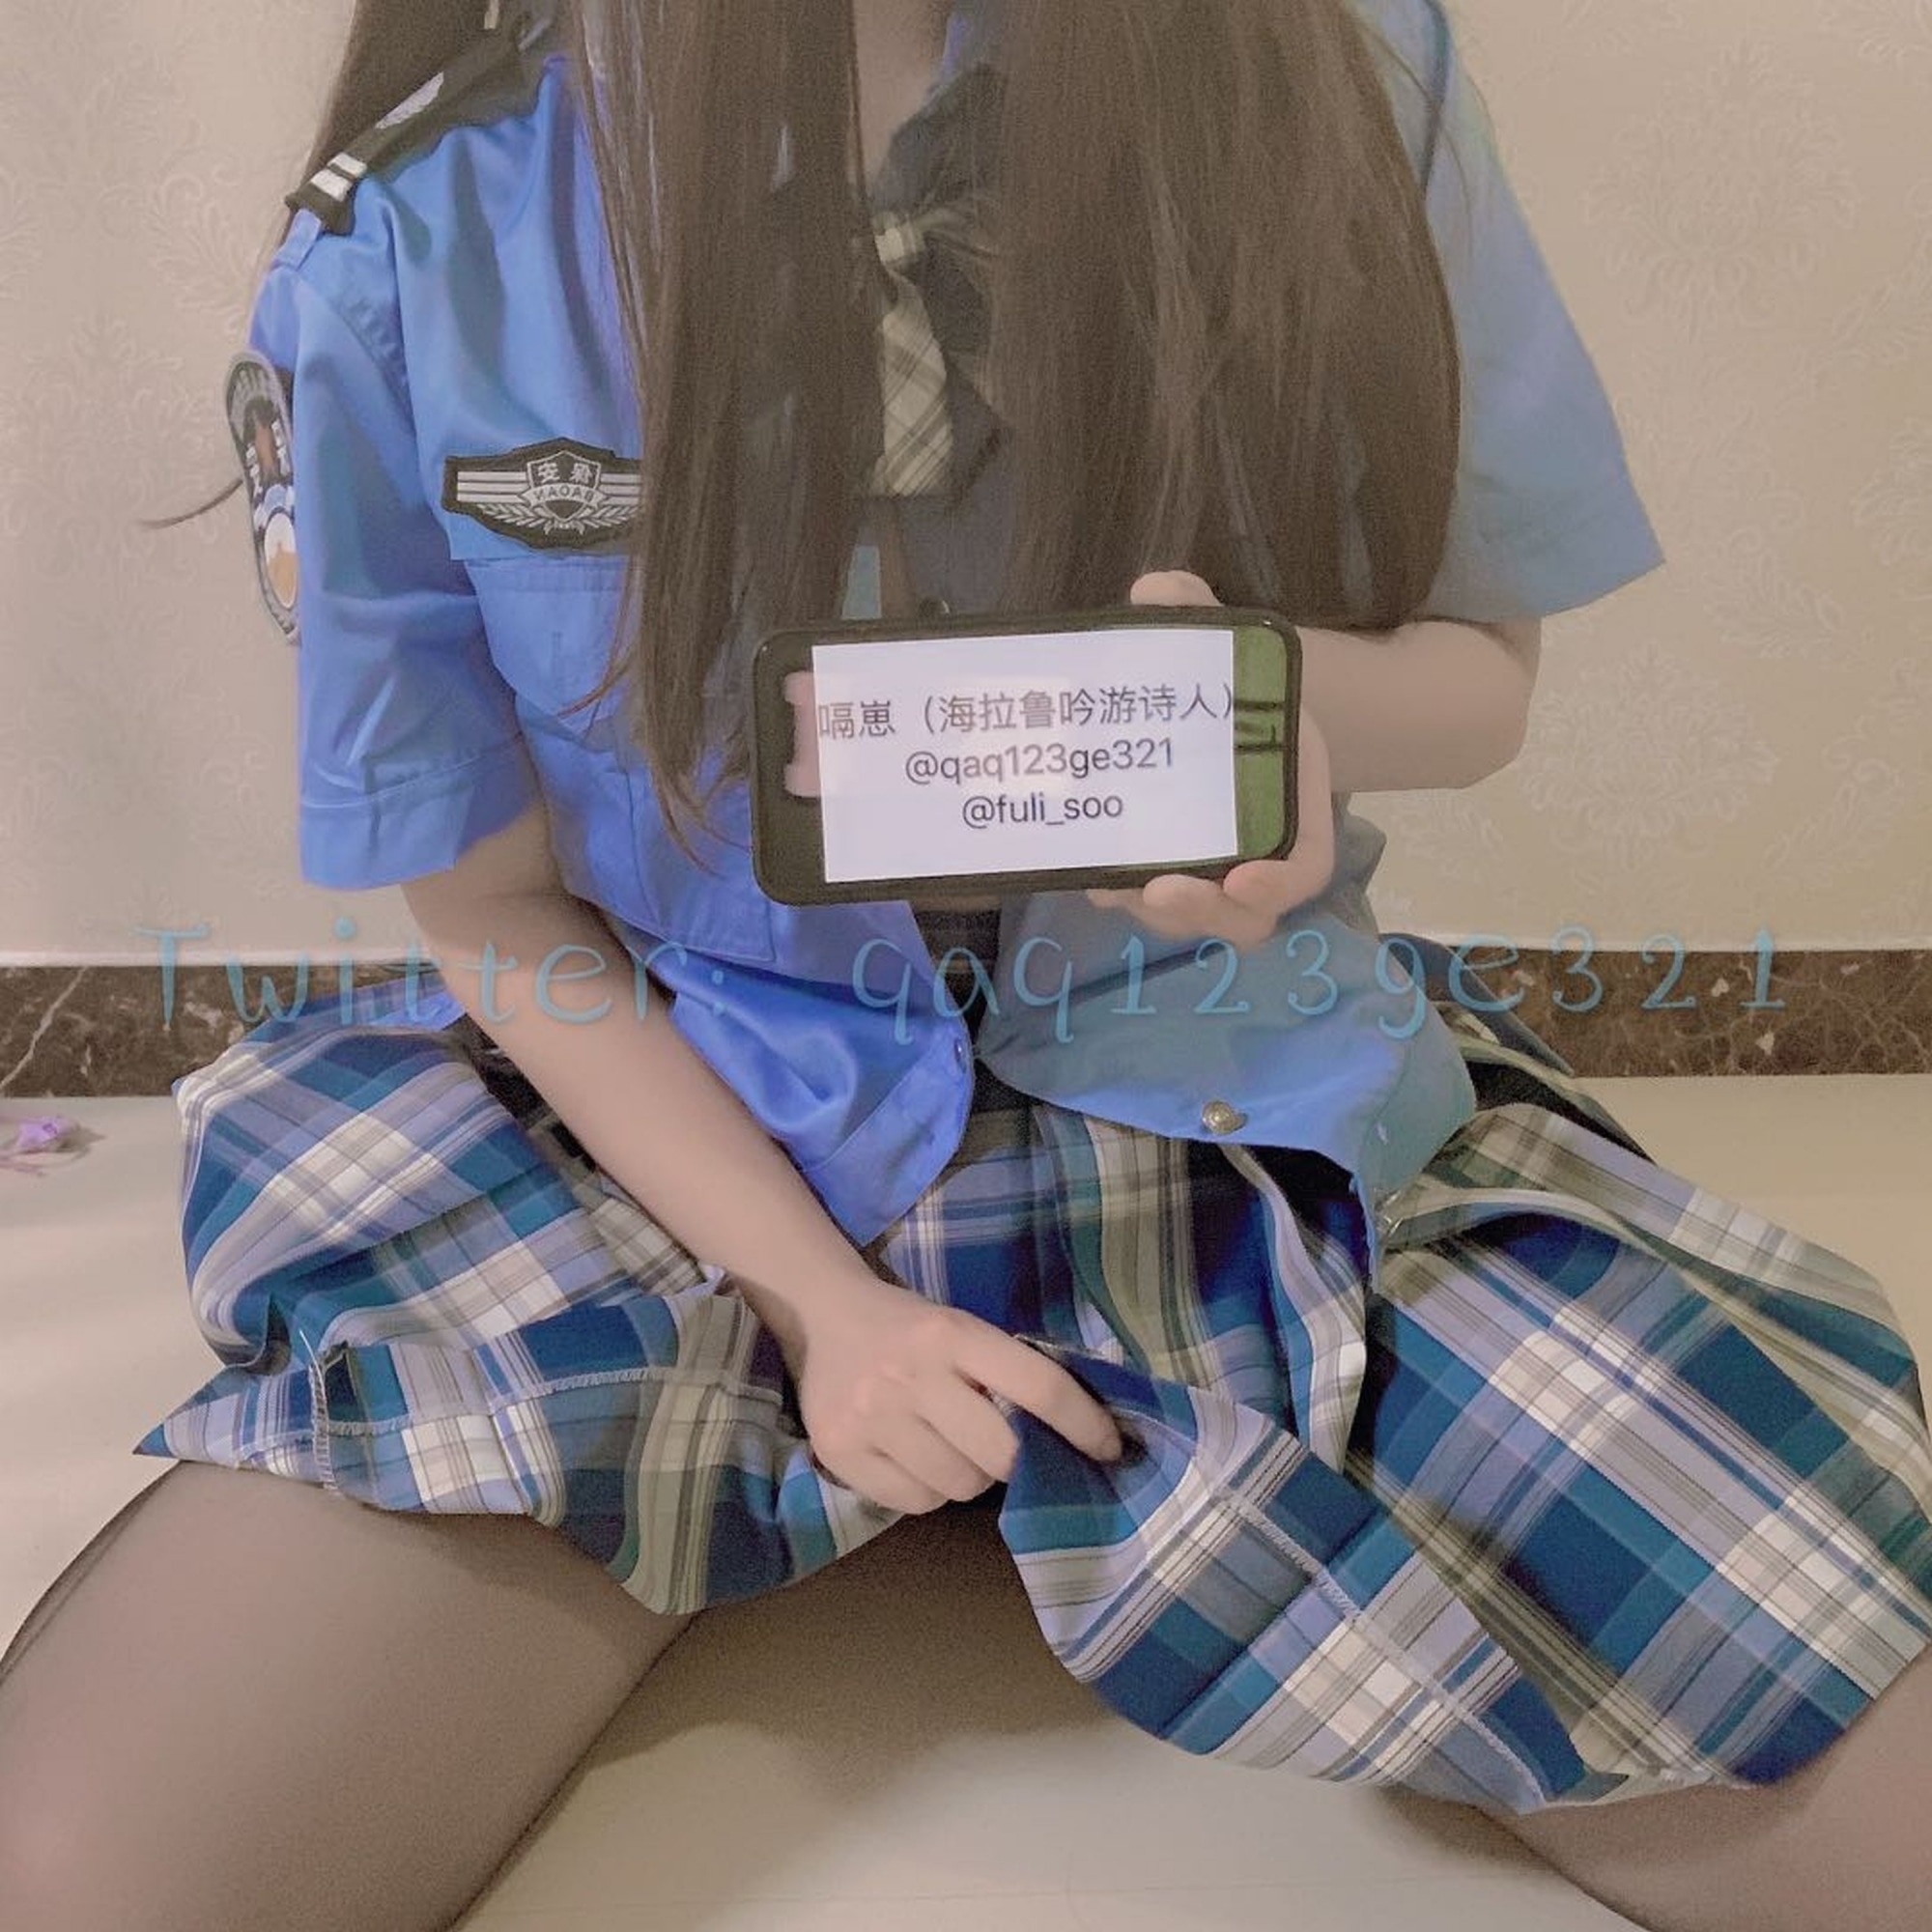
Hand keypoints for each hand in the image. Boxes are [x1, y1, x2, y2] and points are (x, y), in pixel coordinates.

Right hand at [792, 1268, 1124, 1515]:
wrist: (821, 1315)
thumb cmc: (911, 1328)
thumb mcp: (960, 1327)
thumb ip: (1007, 1371)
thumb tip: (1075, 1435)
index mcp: (951, 1333)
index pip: (1038, 1386)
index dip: (1084, 1424)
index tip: (1109, 1448)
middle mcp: (910, 1374)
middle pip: (1000, 1453)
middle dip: (1016, 1460)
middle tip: (1005, 1447)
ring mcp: (870, 1416)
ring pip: (957, 1486)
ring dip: (969, 1475)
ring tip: (948, 1445)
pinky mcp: (839, 1452)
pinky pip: (915, 1503)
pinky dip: (927, 1489)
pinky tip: (913, 1457)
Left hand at [1086, 571, 1335, 948]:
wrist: (1212, 702)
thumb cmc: (1231, 683)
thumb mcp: (1224, 643)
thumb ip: (1197, 613)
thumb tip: (1156, 591)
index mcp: (1294, 800)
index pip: (1307, 866)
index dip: (1281, 884)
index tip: (1241, 879)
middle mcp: (1259, 848)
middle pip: (1246, 914)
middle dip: (1204, 911)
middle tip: (1158, 889)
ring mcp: (1212, 868)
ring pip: (1195, 918)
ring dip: (1154, 913)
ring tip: (1108, 885)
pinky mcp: (1166, 869)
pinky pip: (1151, 904)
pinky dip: (1122, 896)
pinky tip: (1087, 874)